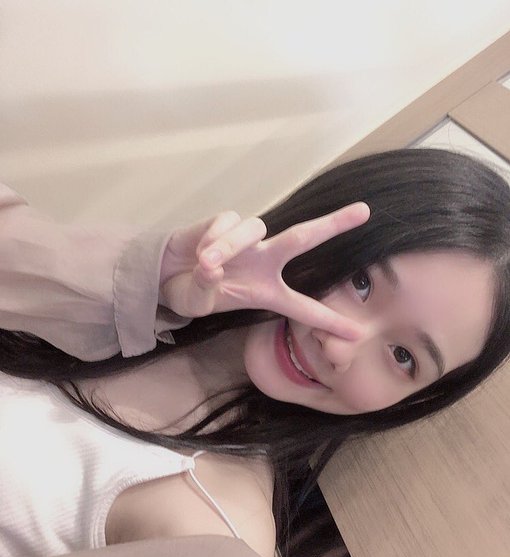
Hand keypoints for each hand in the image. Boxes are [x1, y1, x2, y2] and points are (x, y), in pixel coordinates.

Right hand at [159, 203, 369, 337]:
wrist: (163, 273)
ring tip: (205, 263)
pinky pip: (227, 223)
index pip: (302, 307)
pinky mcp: (226, 220)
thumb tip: (211, 264)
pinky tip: (197, 250)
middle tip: (364, 211)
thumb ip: (207, 289)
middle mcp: (264, 261)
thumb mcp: (199, 303)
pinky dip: (212, 238)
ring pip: (253, 230)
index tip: (356, 334)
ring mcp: (247, 239)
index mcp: (266, 291)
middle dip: (332, 224)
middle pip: (302, 237)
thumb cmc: (190, 291)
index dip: (327, 320)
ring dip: (229, 246)